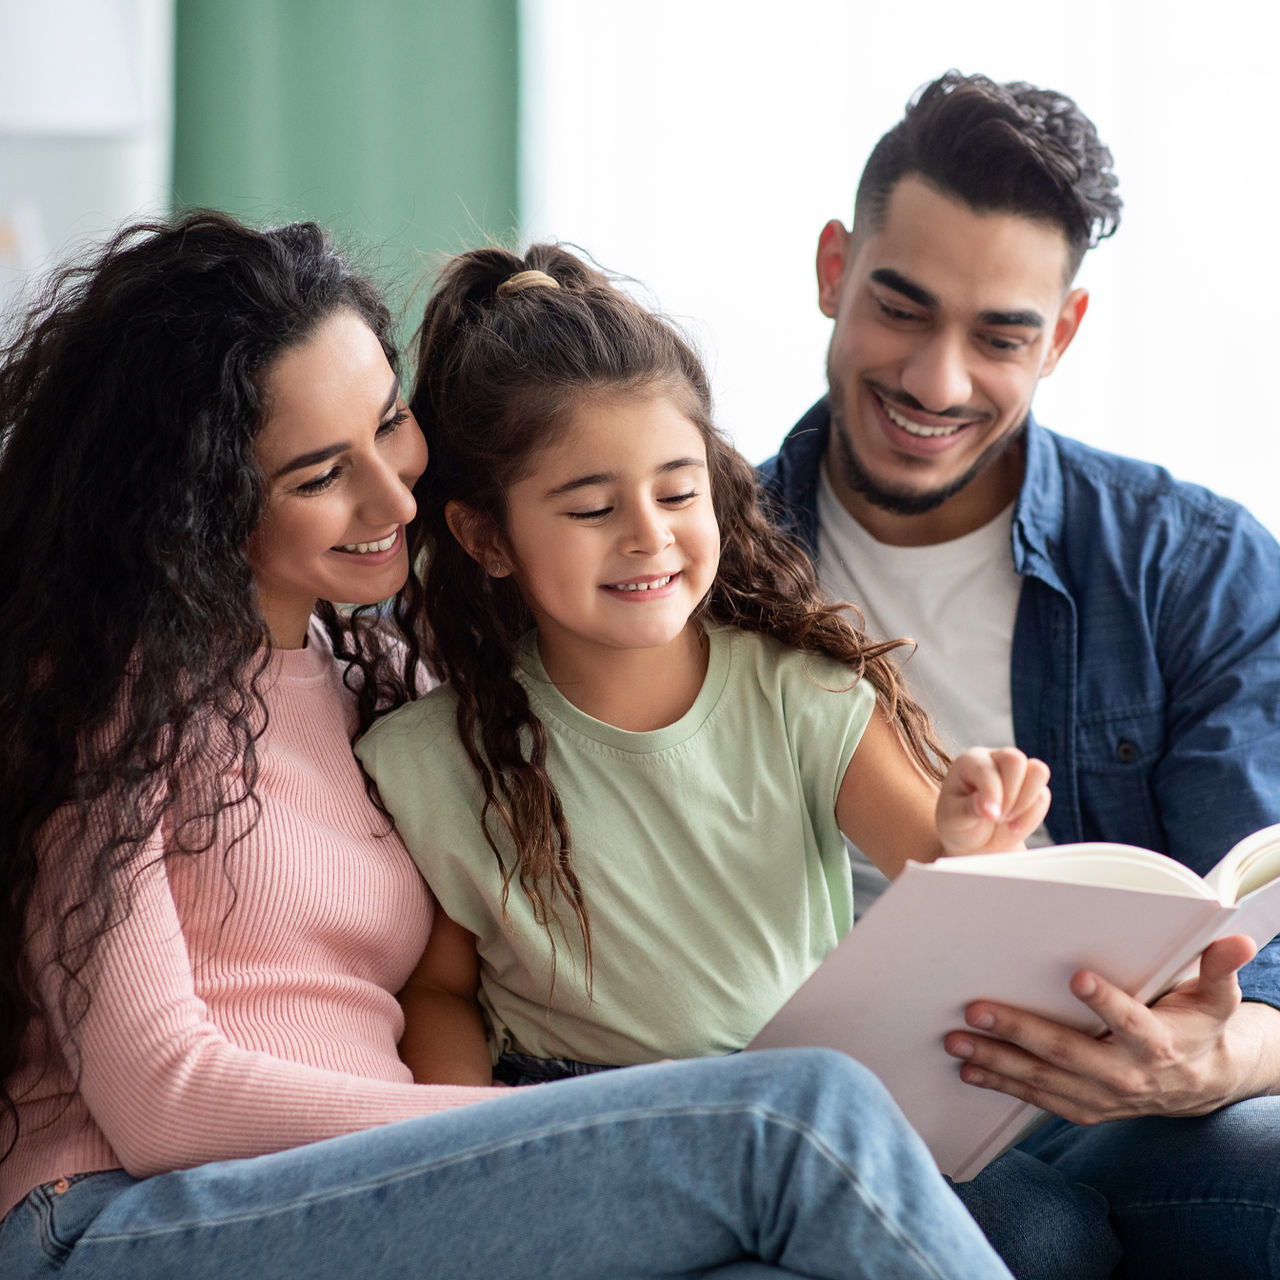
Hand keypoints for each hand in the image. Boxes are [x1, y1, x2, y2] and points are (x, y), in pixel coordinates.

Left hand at [935, 747, 1049, 855]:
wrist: (975, 840)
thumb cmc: (958, 823)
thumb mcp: (954, 819)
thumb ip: (969, 809)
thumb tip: (989, 808)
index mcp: (970, 762)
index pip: (987, 769)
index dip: (992, 793)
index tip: (990, 816)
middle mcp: (995, 759)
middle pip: (1015, 759)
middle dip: (1010, 795)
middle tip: (997, 817)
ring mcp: (1018, 772)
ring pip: (1038, 771)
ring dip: (1026, 802)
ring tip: (1008, 821)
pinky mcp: (1034, 788)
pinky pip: (1043, 796)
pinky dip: (1031, 816)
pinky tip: (1013, 827)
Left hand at [943, 935, 1263, 1122]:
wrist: (1201, 1084)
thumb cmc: (1197, 1026)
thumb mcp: (1216, 998)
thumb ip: (1219, 969)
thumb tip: (1238, 940)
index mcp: (1157, 1044)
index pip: (1130, 1022)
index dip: (1106, 1002)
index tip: (1077, 976)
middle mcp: (1125, 1075)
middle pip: (1067, 1052)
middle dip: (1019, 1030)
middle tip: (976, 1008)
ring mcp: (1100, 1097)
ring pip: (1042, 1079)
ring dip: (996, 1060)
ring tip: (956, 1040)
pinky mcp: (1083, 1108)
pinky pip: (1037, 1098)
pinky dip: (1001, 1085)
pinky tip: (970, 1068)